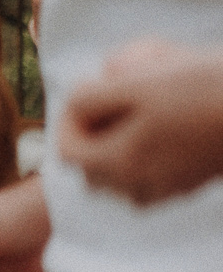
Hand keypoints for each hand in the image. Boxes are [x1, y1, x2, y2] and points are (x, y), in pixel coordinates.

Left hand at [58, 38, 222, 205]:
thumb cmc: (203, 87)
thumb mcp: (138, 83)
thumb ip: (92, 98)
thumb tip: (75, 105)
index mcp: (121, 163)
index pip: (68, 151)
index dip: (70, 117)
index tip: (91, 88)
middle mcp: (143, 186)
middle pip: (94, 170)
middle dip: (92, 136)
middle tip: (110, 100)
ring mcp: (173, 189)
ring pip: (124, 178)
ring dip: (118, 150)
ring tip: (138, 114)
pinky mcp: (196, 182)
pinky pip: (155, 178)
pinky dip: (148, 157)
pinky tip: (167, 126)